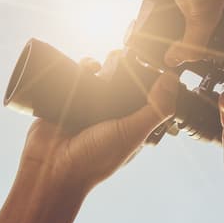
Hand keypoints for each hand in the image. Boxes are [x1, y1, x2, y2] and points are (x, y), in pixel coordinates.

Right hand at [17, 53, 178, 196]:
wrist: (50, 168)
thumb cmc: (93, 160)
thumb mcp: (131, 133)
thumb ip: (155, 110)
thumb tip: (173, 80)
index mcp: (130, 126)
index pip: (146, 98)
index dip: (151, 81)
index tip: (155, 62)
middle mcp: (110, 117)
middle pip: (122, 84)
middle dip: (125, 68)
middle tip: (127, 55)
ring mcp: (88, 109)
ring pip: (100, 78)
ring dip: (103, 65)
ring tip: (106, 60)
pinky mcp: (67, 101)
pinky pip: (75, 78)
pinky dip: (80, 68)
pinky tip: (86, 65)